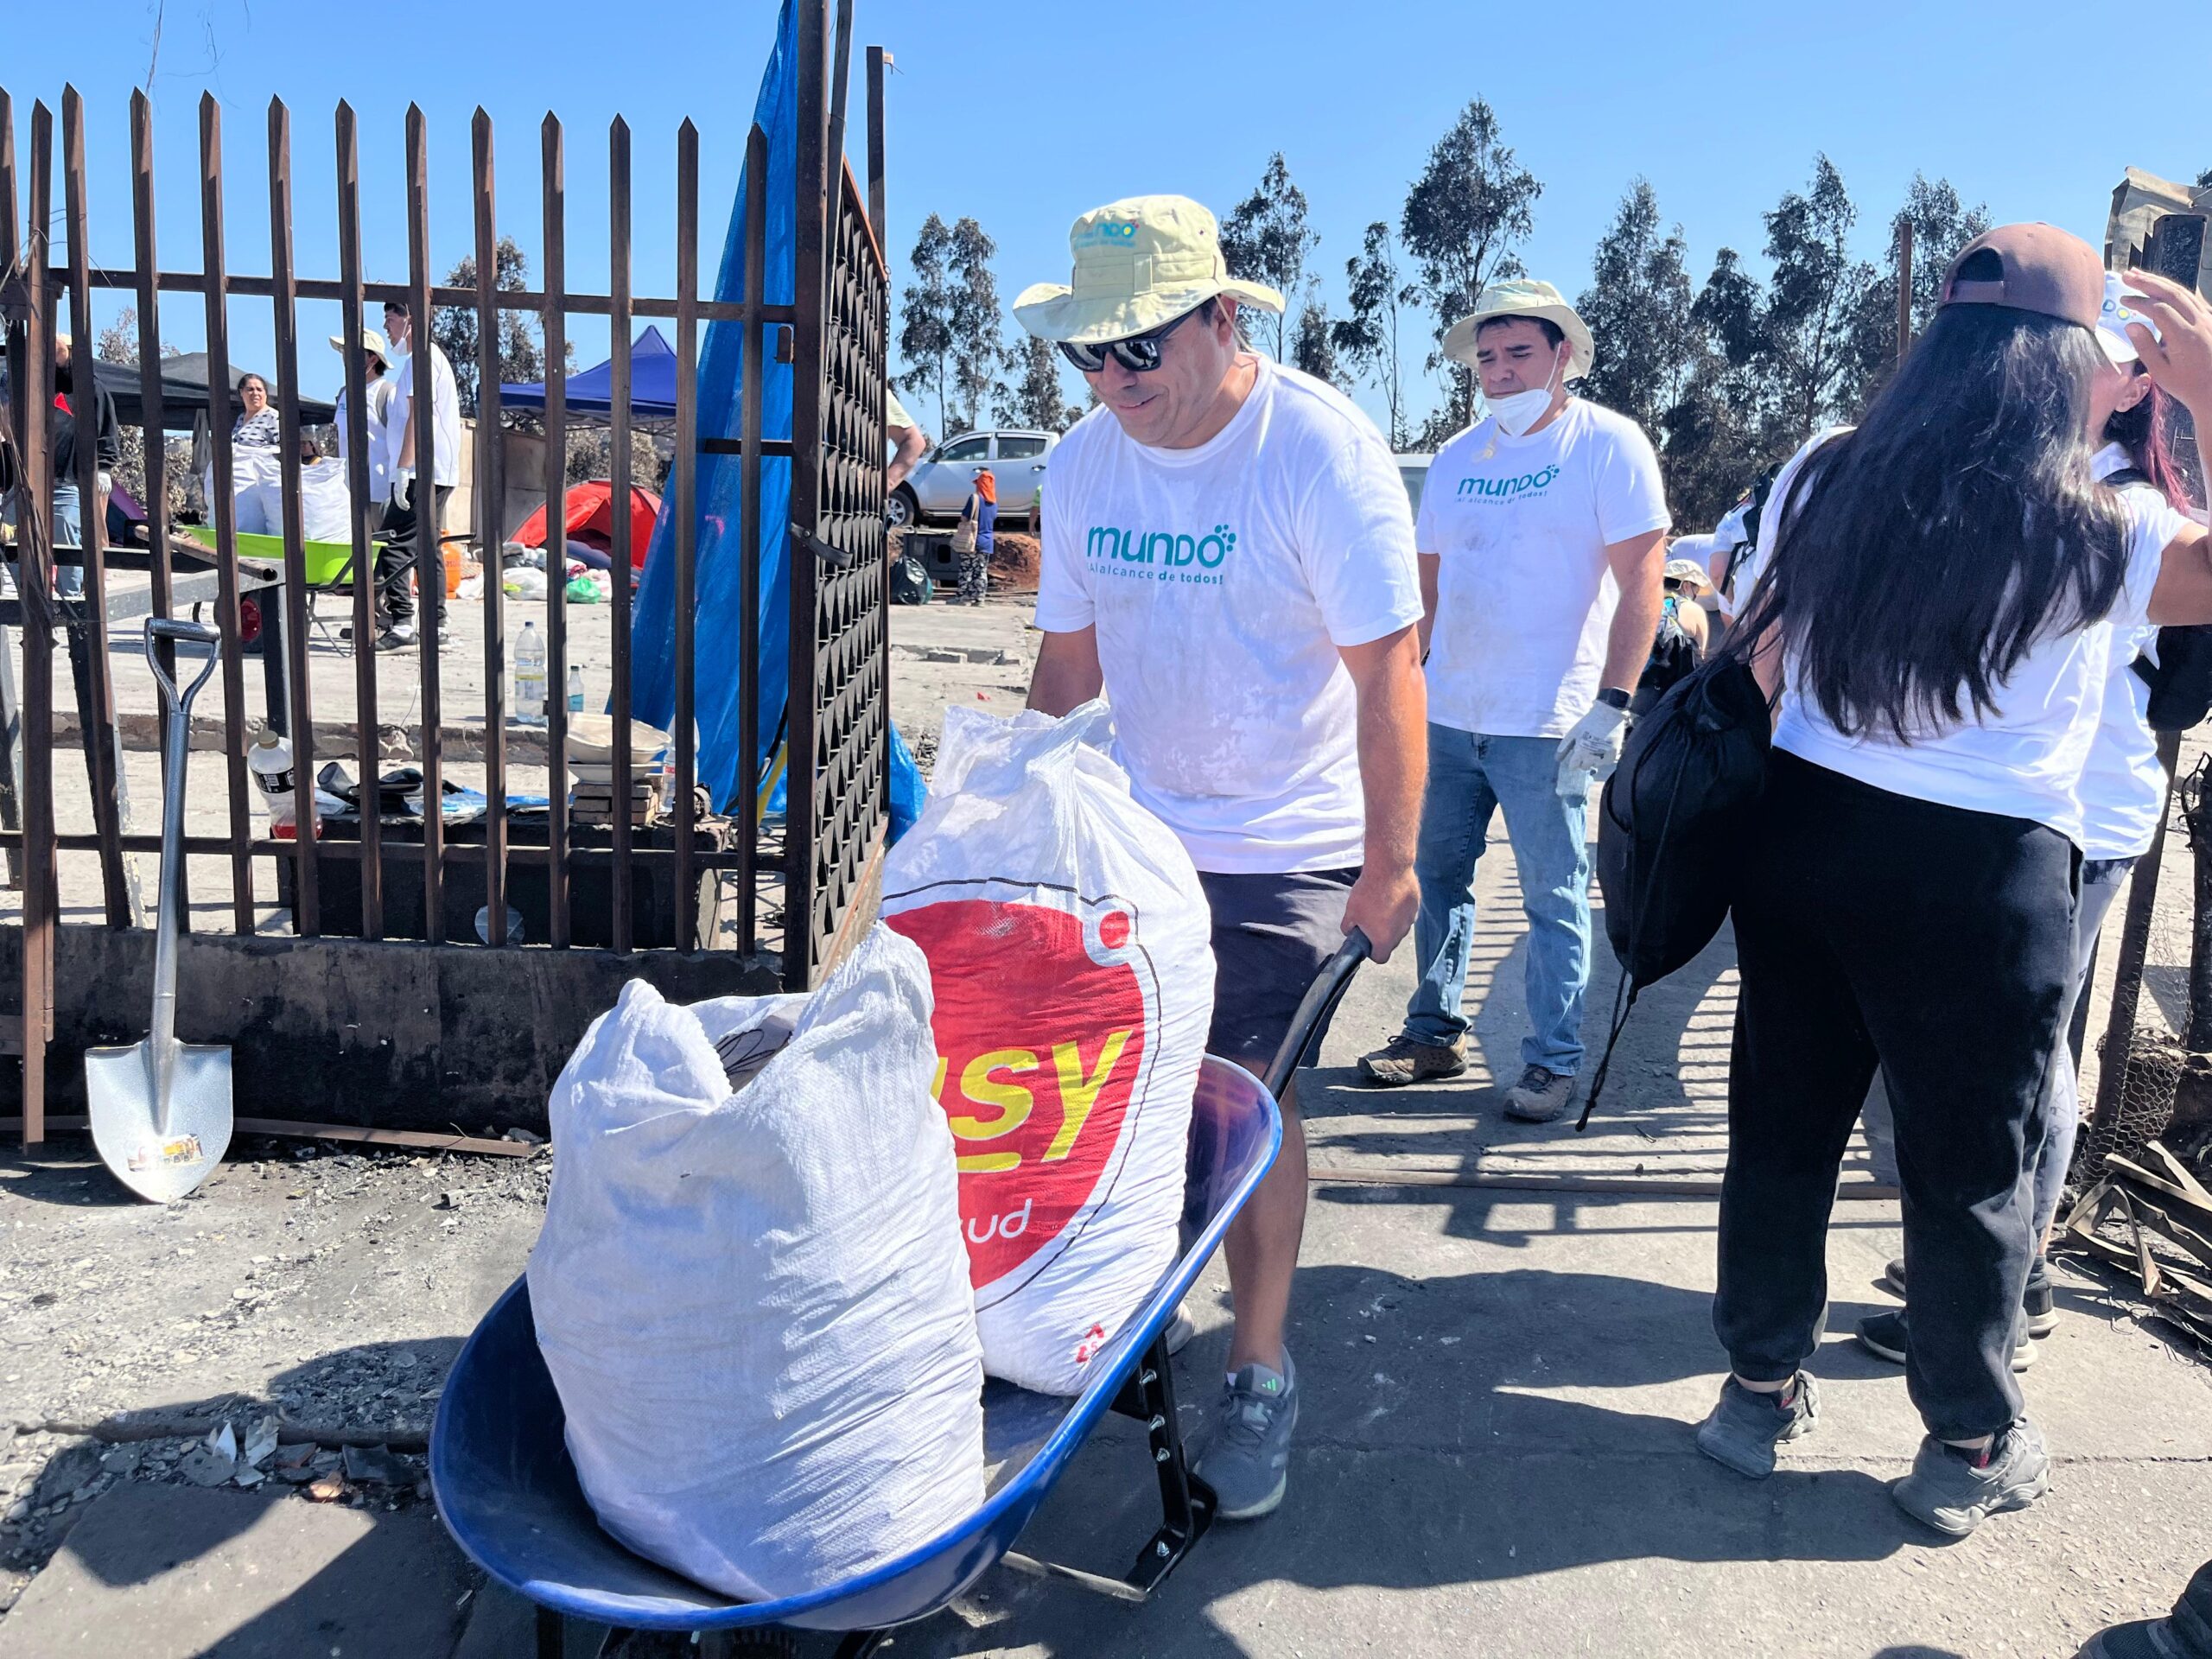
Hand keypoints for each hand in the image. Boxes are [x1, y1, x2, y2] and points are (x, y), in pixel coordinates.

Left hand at [388, 472, 412, 508]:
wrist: (401, 471)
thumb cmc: (403, 477)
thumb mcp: (402, 484)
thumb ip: (403, 488)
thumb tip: (405, 491)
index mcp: (395, 490)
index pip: (397, 500)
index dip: (400, 505)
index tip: (404, 507)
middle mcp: (395, 491)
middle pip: (397, 502)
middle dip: (402, 506)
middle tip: (406, 509)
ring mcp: (398, 490)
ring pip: (400, 501)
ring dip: (404, 505)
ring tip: (408, 507)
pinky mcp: (401, 489)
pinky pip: (402, 498)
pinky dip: (404, 502)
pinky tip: (408, 504)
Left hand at [1342, 862, 1418, 964]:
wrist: (1389, 869)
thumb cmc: (1368, 892)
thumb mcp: (1350, 912)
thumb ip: (1348, 928)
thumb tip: (1349, 931)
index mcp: (1384, 939)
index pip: (1381, 958)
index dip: (1372, 953)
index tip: (1367, 942)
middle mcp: (1401, 933)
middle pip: (1391, 942)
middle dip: (1381, 935)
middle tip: (1370, 919)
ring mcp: (1411, 919)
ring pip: (1399, 927)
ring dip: (1391, 921)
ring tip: (1380, 904)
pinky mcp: (1416, 905)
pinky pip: (1406, 913)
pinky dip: (1399, 908)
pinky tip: (1390, 895)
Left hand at [1555, 698, 1628, 791]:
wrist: (1609, 715)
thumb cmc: (1588, 723)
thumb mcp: (1573, 733)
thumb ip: (1565, 747)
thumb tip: (1557, 759)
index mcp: (1579, 753)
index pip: (1573, 767)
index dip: (1574, 761)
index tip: (1576, 756)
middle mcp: (1591, 758)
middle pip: (1584, 767)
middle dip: (1583, 761)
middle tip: (1586, 750)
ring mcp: (1603, 758)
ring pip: (1595, 765)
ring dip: (1594, 759)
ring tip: (1596, 746)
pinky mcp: (1612, 756)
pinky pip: (1606, 762)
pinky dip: (1604, 757)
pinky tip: (1604, 747)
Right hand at [2121, 269, 2211, 421]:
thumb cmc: (2187, 386)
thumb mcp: (2160, 372)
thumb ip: (2145, 347)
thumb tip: (2131, 325)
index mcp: (2184, 336)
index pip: (2159, 309)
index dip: (2139, 302)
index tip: (2123, 300)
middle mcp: (2199, 322)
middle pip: (2172, 293)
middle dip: (2148, 282)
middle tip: (2128, 275)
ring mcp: (2208, 319)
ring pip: (2184, 292)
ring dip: (2161, 282)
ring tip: (2141, 276)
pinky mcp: (2211, 320)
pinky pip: (2194, 299)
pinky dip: (2177, 291)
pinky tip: (2165, 288)